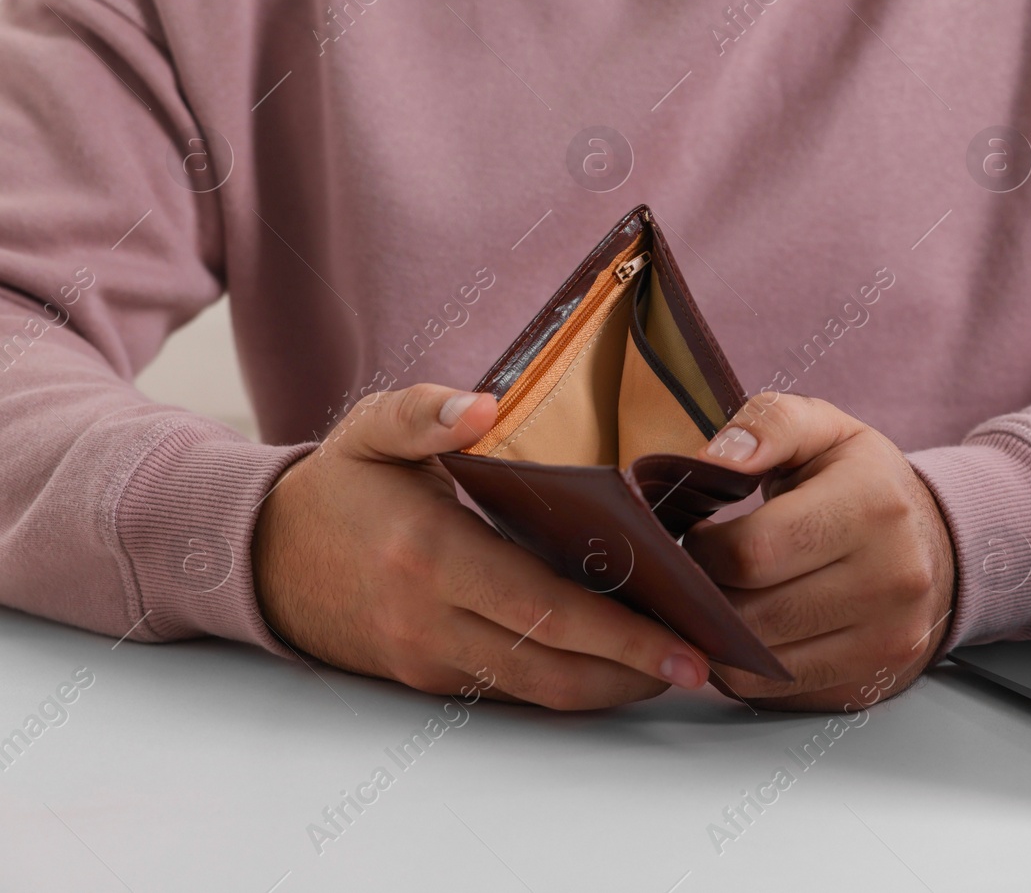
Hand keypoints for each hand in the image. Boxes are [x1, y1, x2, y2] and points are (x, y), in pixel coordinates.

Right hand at [252, 383, 708, 708]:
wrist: (260, 560)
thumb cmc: (337, 489)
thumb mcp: (370, 431)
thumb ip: (424, 412)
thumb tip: (482, 402)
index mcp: (431, 555)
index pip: (544, 610)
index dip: (620, 636)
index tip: (684, 644)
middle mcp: (432, 621)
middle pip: (554, 669)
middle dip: (635, 674)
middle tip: (703, 663)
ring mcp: (431, 659)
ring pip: (537, 694)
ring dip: (610, 690)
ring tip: (674, 668)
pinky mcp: (430, 679)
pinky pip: (512, 694)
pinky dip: (570, 686)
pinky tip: (616, 666)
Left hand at [683, 393, 954, 710]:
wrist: (934, 541)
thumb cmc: (860, 481)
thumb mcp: (822, 428)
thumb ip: (767, 426)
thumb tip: (712, 460)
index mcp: (873, 505)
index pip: (754, 551)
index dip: (705, 548)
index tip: (699, 535)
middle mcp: (891, 578)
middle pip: (755, 614)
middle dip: (705, 595)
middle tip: (696, 572)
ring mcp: (887, 637)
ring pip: (760, 661)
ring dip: (718, 637)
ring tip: (715, 599)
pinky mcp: (872, 679)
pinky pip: (778, 691)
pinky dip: (744, 667)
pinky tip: (743, 631)